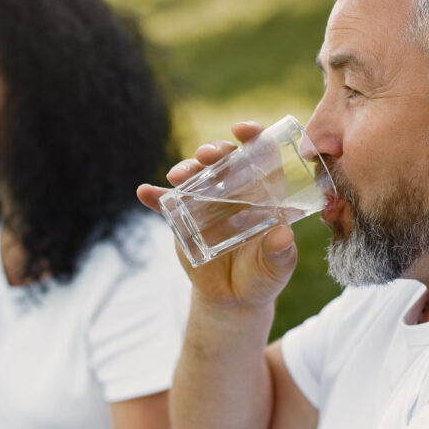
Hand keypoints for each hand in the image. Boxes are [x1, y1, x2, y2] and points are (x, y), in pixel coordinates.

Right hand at [137, 121, 297, 308]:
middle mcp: (234, 190)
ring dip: (185, 168)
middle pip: (224, 159)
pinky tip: (145, 192)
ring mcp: (206, 202)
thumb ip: (280, 253)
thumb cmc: (263, 276)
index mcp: (263, 193)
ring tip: (178, 176)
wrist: (233, 298)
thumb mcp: (276, 268)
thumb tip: (283, 236)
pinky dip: (155, 196)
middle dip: (214, 149)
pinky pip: (166, 203)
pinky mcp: (183, 218)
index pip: (261, 156)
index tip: (242, 130)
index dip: (254, 137)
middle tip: (207, 155)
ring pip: (195, 175)